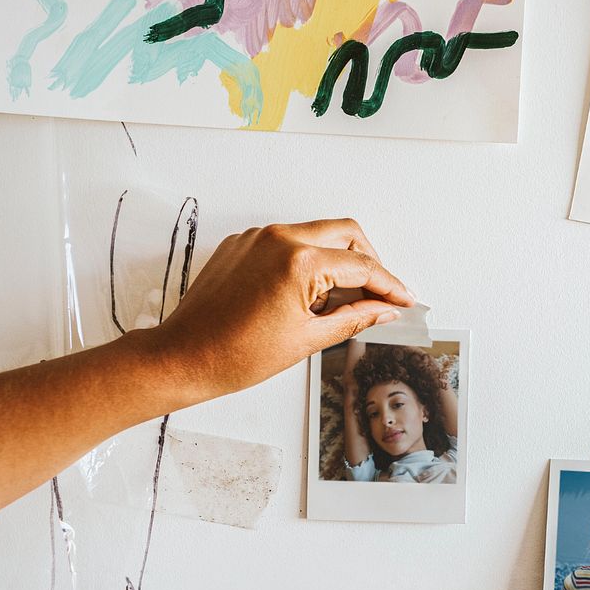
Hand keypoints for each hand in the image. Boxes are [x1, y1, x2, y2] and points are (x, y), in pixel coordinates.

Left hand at [138, 219, 412, 403]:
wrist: (185, 356)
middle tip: (381, 294)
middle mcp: (279, 238)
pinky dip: (309, 260)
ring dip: (339, 260)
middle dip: (370, 262)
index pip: (362, 267)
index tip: (404, 300)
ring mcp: (258, 237)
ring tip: (343, 300)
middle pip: (346, 233)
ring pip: (318, 233)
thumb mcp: (308, 339)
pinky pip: (289, 241)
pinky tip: (309, 294)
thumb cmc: (236, 354)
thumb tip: (384, 310)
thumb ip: (354, 318)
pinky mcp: (242, 243)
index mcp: (299, 261)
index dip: (390, 286)